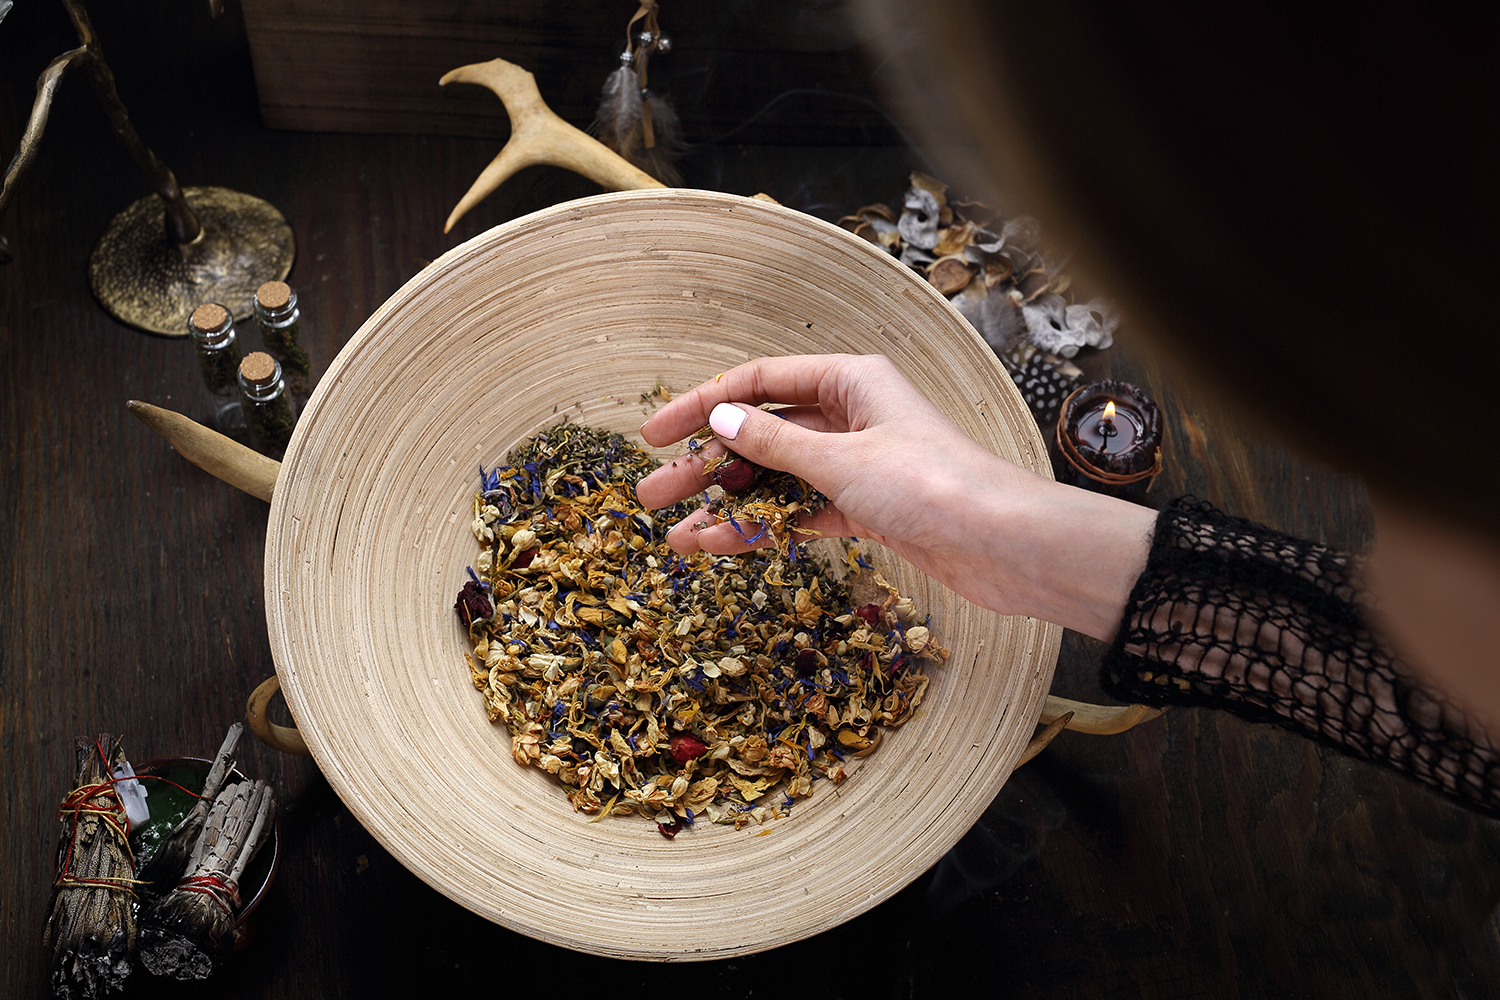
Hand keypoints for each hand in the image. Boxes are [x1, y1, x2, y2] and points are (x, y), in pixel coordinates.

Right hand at [635, 354, 1155, 639]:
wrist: (1005, 546)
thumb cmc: (933, 486)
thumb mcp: (843, 459)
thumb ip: (776, 443)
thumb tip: (721, 418)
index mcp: (849, 380)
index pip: (755, 383)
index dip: (700, 406)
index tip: (653, 435)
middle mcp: (850, 415)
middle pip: (760, 434)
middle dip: (705, 467)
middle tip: (650, 496)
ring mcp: (857, 463)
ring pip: (776, 480)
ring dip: (729, 506)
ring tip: (676, 537)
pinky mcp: (867, 508)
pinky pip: (801, 512)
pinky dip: (765, 528)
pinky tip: (723, 547)